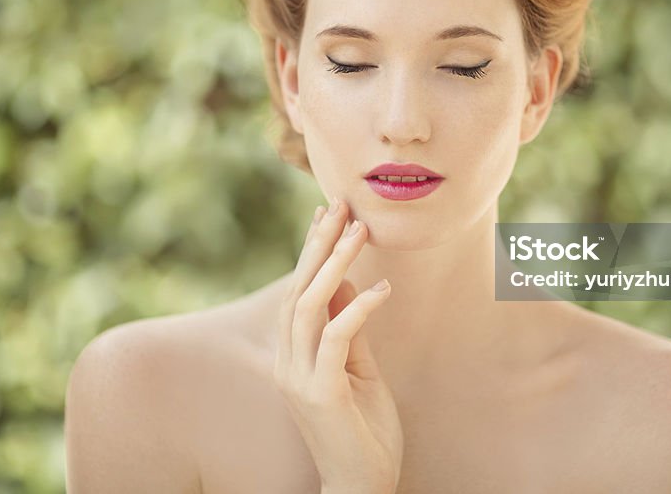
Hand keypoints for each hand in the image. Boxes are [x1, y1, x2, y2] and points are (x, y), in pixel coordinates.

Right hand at [274, 198, 403, 493]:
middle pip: (298, 290)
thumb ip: (351, 327)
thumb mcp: (359, 368)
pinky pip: (337, 339)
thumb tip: (349, 281)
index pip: (296, 291)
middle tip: (340, 205)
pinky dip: (359, 309)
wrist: (362, 486)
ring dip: (334, 264)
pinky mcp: (320, 394)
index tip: (324, 213)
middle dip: (319, 245)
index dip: (309, 250)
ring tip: (358, 230)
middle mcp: (287, 363)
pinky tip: (383, 288)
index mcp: (292, 355)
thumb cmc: (364, 429)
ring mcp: (298, 379)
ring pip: (309, 307)